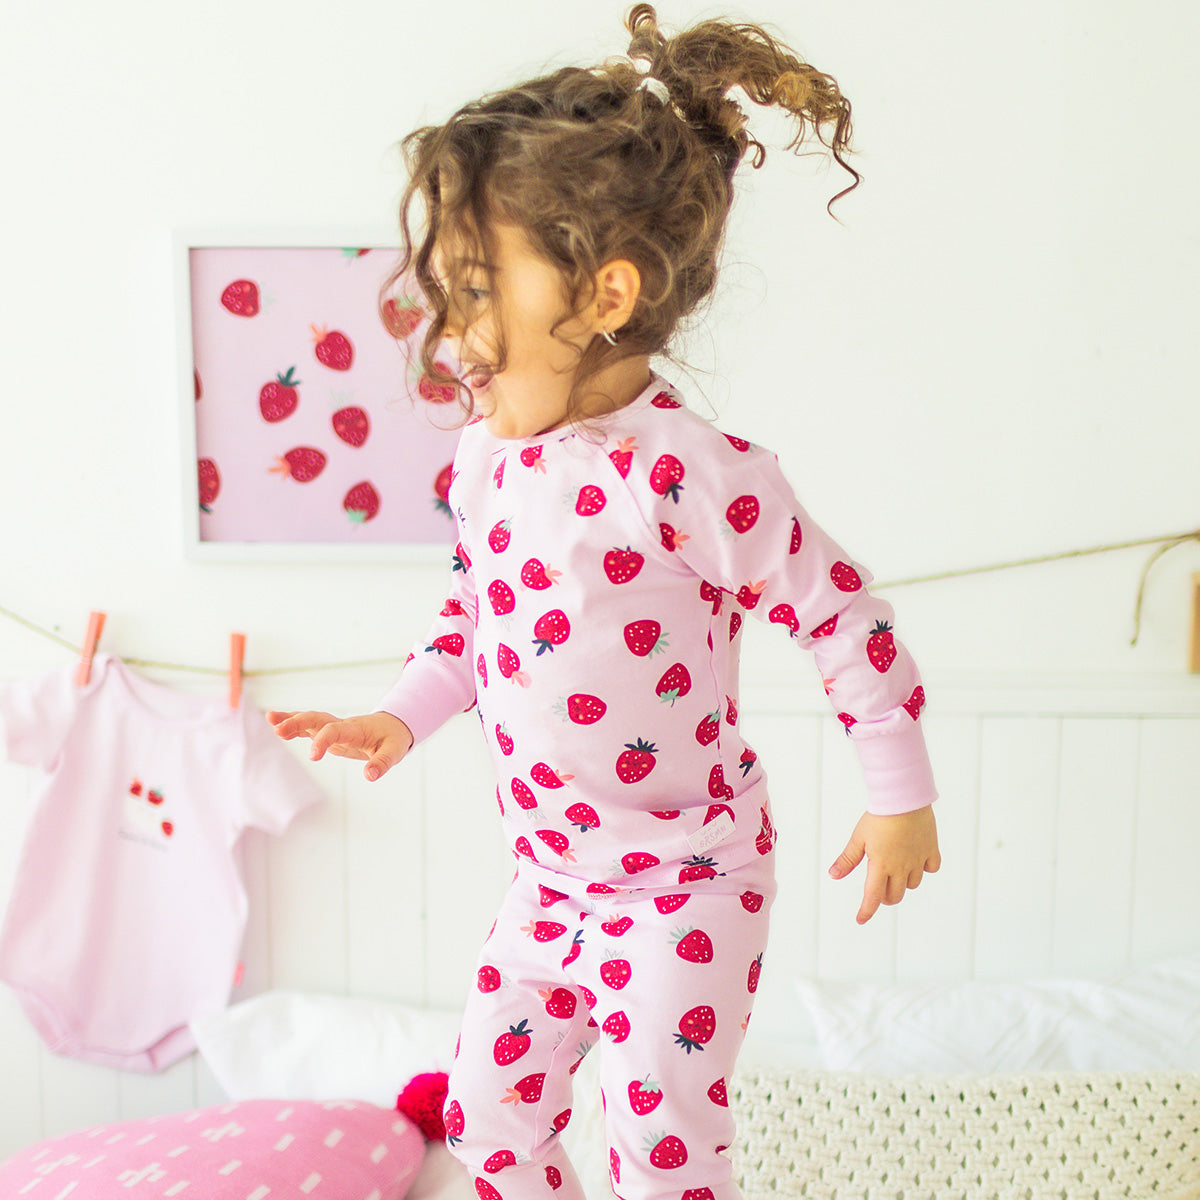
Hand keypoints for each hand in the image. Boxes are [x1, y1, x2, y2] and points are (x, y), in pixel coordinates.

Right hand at [266, 710, 413, 781]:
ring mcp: (334, 727)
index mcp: (355, 730)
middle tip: (278, 730)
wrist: (393, 725)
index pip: (335, 731)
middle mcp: (342, 725)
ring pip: (310, 720)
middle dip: (298, 723)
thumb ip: (382, 763)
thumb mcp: (394, 751)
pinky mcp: (330, 731)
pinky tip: (276, 727)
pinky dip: (294, 725)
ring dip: (291, 719)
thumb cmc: (393, 738)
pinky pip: (309, 726)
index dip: (323, 741)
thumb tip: (369, 776)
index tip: (312, 757)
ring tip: (270, 720)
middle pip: (317, 719)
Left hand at [829, 806, 940, 924]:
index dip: (866, 910)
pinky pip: (931, 868)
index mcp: (880, 866)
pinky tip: (916, 860)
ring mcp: (917, 860)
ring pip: (913, 884)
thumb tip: (833, 875)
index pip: (873, 897)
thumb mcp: (858, 838)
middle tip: (879, 887)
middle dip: (885, 896)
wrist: (903, 799)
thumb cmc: (878, 817)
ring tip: (896, 868)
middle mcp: (901, 867)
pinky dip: (924, 869)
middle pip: (895, 895)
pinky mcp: (931, 850)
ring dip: (903, 882)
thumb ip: (847, 859)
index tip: (860, 919)